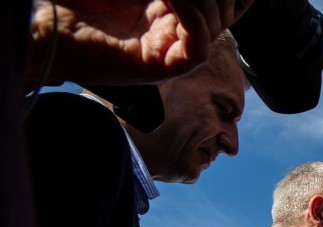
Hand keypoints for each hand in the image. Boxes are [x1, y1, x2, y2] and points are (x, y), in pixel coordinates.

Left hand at [29, 0, 253, 83]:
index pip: (214, 3)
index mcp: (167, 11)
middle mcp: (172, 32)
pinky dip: (193, 19)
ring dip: (201, 1)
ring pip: (214, 29)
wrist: (47, 25)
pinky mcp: (161, 69)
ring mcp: (168, 51)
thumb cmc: (78, 0)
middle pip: (221, 13)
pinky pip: (197, 48)